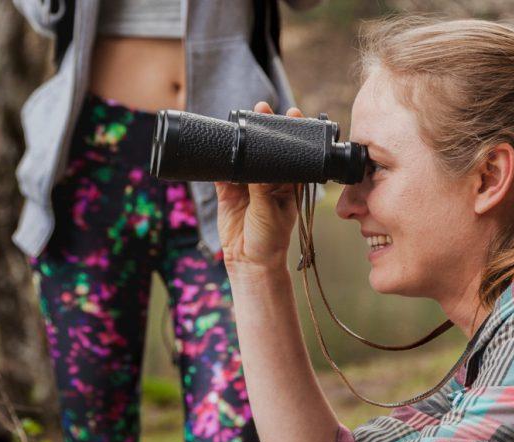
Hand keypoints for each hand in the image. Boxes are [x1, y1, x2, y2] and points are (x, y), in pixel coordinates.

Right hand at [215, 102, 303, 272]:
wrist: (249, 261)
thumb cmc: (270, 239)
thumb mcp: (270, 210)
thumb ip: (262, 186)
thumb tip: (256, 160)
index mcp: (287, 183)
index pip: (291, 153)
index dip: (292, 133)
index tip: (294, 113)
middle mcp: (268, 180)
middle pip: (266, 149)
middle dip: (264, 128)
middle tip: (263, 107)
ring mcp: (247, 185)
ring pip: (244, 156)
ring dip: (242, 138)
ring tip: (240, 117)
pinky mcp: (228, 191)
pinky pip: (223, 170)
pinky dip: (221, 158)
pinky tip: (220, 145)